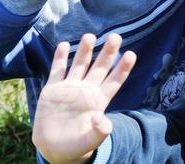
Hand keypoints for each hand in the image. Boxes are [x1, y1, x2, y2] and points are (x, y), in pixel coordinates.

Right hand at [32, 34, 136, 163]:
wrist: (54, 147)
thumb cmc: (76, 145)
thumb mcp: (89, 141)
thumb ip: (99, 132)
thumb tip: (103, 121)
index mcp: (99, 101)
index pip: (114, 81)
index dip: (122, 69)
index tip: (131, 54)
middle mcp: (87, 90)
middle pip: (100, 68)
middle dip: (108, 53)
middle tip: (116, 36)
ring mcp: (70, 88)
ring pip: (80, 65)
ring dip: (85, 51)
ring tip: (90, 36)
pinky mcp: (53, 90)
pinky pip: (58, 70)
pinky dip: (60, 58)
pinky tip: (64, 45)